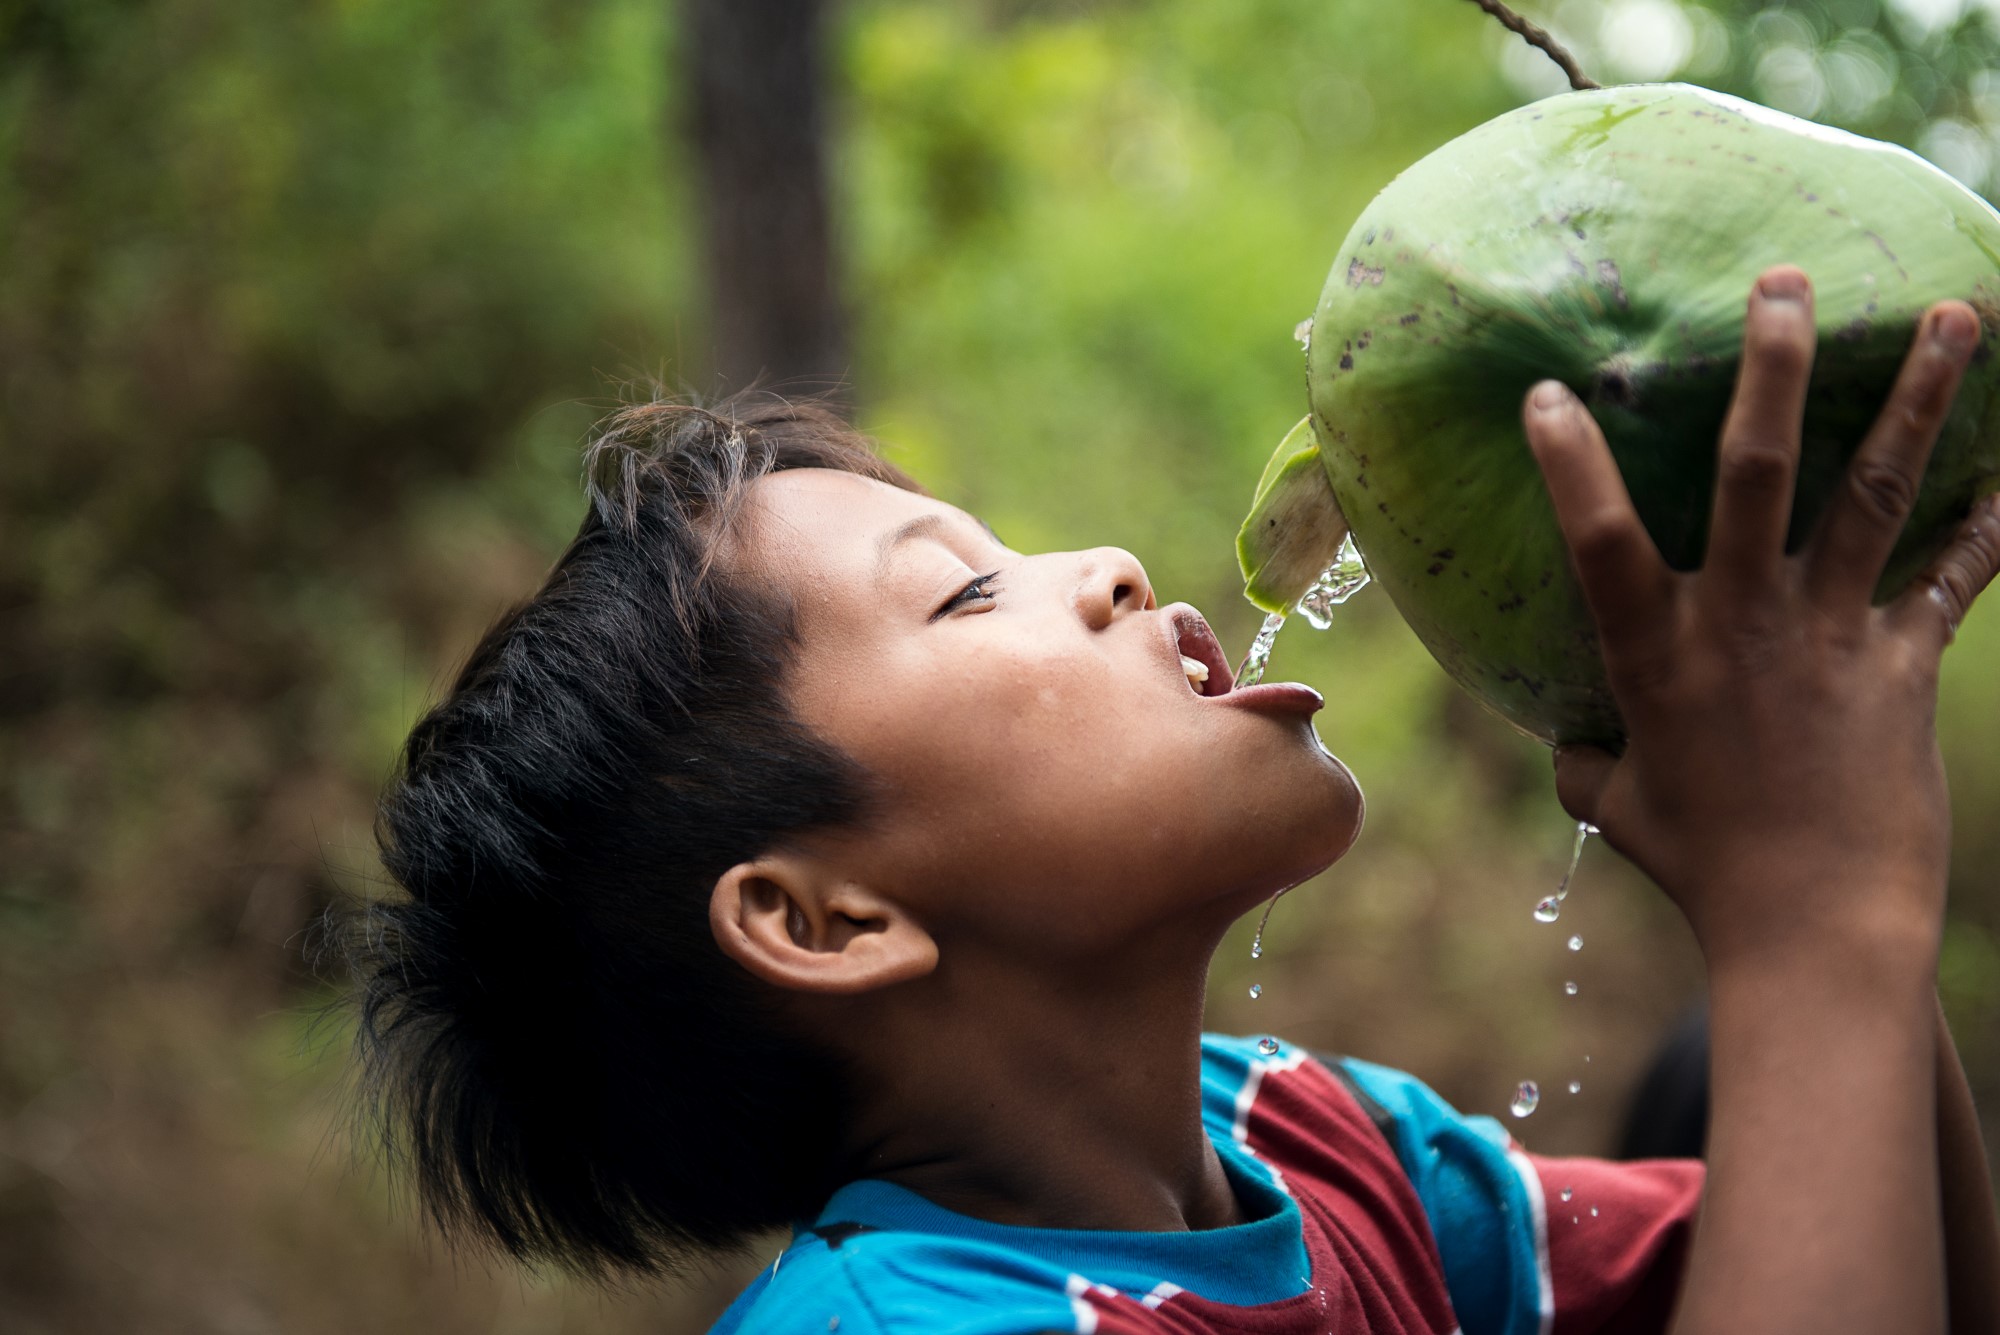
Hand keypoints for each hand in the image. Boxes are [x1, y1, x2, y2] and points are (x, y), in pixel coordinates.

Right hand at [1523, 265, 1998, 968]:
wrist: (1818, 929)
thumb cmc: (1704, 871)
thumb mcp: (1622, 809)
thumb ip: (1590, 762)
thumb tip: (1573, 746)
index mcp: (1655, 656)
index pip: (1600, 543)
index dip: (1573, 464)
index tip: (1550, 392)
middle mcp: (1744, 625)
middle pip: (1758, 474)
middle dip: (1772, 371)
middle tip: (1786, 284)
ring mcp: (1833, 636)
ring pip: (1875, 494)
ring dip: (1915, 399)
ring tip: (1954, 312)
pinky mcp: (1904, 666)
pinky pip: (1953, 578)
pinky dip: (1985, 524)